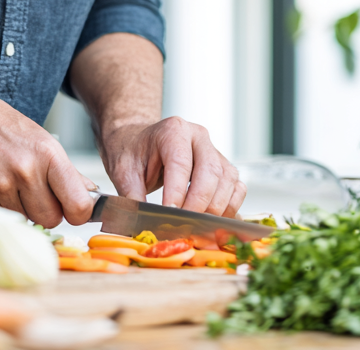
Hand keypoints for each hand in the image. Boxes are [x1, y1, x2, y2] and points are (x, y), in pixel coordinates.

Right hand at [0, 85, 96, 227]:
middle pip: (52, 219)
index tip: (71, 206)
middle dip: (46, 210)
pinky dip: (1, 209)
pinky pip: (3, 218)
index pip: (78, 205)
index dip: (77, 211)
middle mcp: (26, 171)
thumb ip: (64, 169)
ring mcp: (1, 186)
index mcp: (48, 153)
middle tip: (34, 189)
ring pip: (26, 221)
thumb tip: (89, 193)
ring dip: (22, 209)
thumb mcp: (38, 137)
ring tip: (10, 182)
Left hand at [100, 116, 245, 216]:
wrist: (139, 141)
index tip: (169, 216)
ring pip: (227, 180)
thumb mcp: (123, 171)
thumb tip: (143, 224)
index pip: (180, 163)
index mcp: (173, 130)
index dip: (177, 192)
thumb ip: (133, 196)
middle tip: (184, 227)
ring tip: (197, 229)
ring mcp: (214, 150)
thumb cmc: (133, 153)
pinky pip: (237, 188)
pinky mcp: (224, 167)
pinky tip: (213, 223)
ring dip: (215, 209)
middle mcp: (198, 136)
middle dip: (199, 204)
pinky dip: (229, 208)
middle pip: (210, 171)